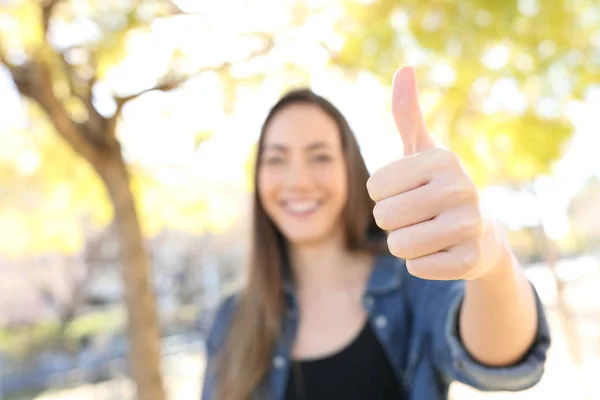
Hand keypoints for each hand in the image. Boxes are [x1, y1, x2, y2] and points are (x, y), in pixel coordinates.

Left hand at [367, 67, 505, 280]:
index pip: (374, 187)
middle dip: (392, 221)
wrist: (482, 233)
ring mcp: (469, 226)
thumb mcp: (422, 151)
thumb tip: (404, 69)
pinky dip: (421, 263)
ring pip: (398, 245)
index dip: (383, 194)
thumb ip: (407, 114)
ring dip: (404, 243)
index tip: (408, 191)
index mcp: (442, 159)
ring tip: (428, 232)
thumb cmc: (438, 187)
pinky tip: (441, 251)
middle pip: (384, 217)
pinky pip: (416, 267)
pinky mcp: (470, 260)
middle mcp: (461, 188)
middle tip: (418, 215)